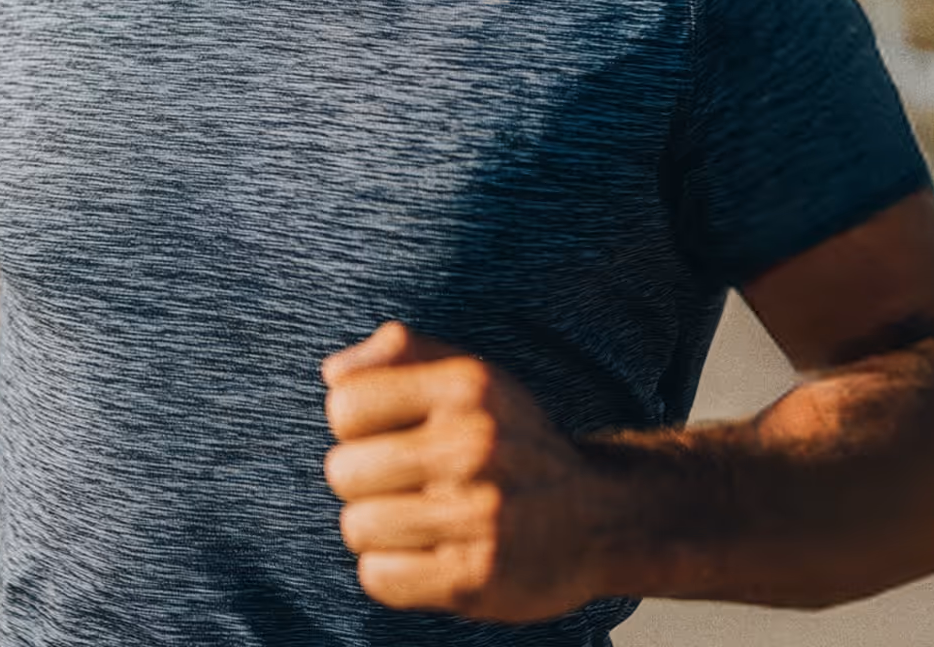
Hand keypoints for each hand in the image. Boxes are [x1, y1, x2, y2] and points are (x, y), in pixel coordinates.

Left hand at [322, 321, 618, 621]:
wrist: (601, 518)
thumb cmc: (511, 442)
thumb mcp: (470, 377)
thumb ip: (399, 354)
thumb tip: (332, 373)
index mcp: (466, 387)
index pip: (344, 406)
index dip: (358, 425)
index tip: (392, 434)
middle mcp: (475, 447)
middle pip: (342, 471)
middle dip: (366, 481)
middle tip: (411, 485)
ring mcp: (480, 517)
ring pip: (357, 526)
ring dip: (379, 529)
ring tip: (421, 521)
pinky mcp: (477, 579)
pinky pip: (377, 577)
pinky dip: (392, 572)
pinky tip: (428, 556)